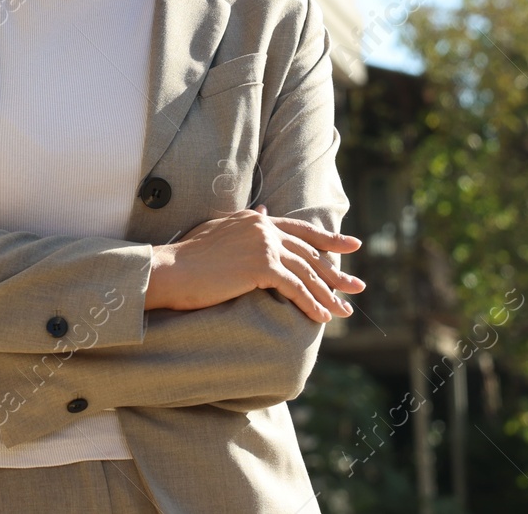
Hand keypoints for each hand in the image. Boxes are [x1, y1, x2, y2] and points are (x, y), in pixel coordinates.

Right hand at [146, 204, 364, 322]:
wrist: (170, 269)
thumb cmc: (187, 255)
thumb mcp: (219, 230)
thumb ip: (246, 222)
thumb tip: (266, 210)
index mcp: (256, 219)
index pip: (301, 230)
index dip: (328, 239)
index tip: (351, 245)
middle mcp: (264, 228)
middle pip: (310, 253)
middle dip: (336, 273)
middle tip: (357, 287)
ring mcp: (264, 246)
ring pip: (307, 273)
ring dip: (328, 295)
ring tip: (343, 312)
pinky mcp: (261, 267)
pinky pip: (296, 289)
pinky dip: (311, 304)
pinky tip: (322, 318)